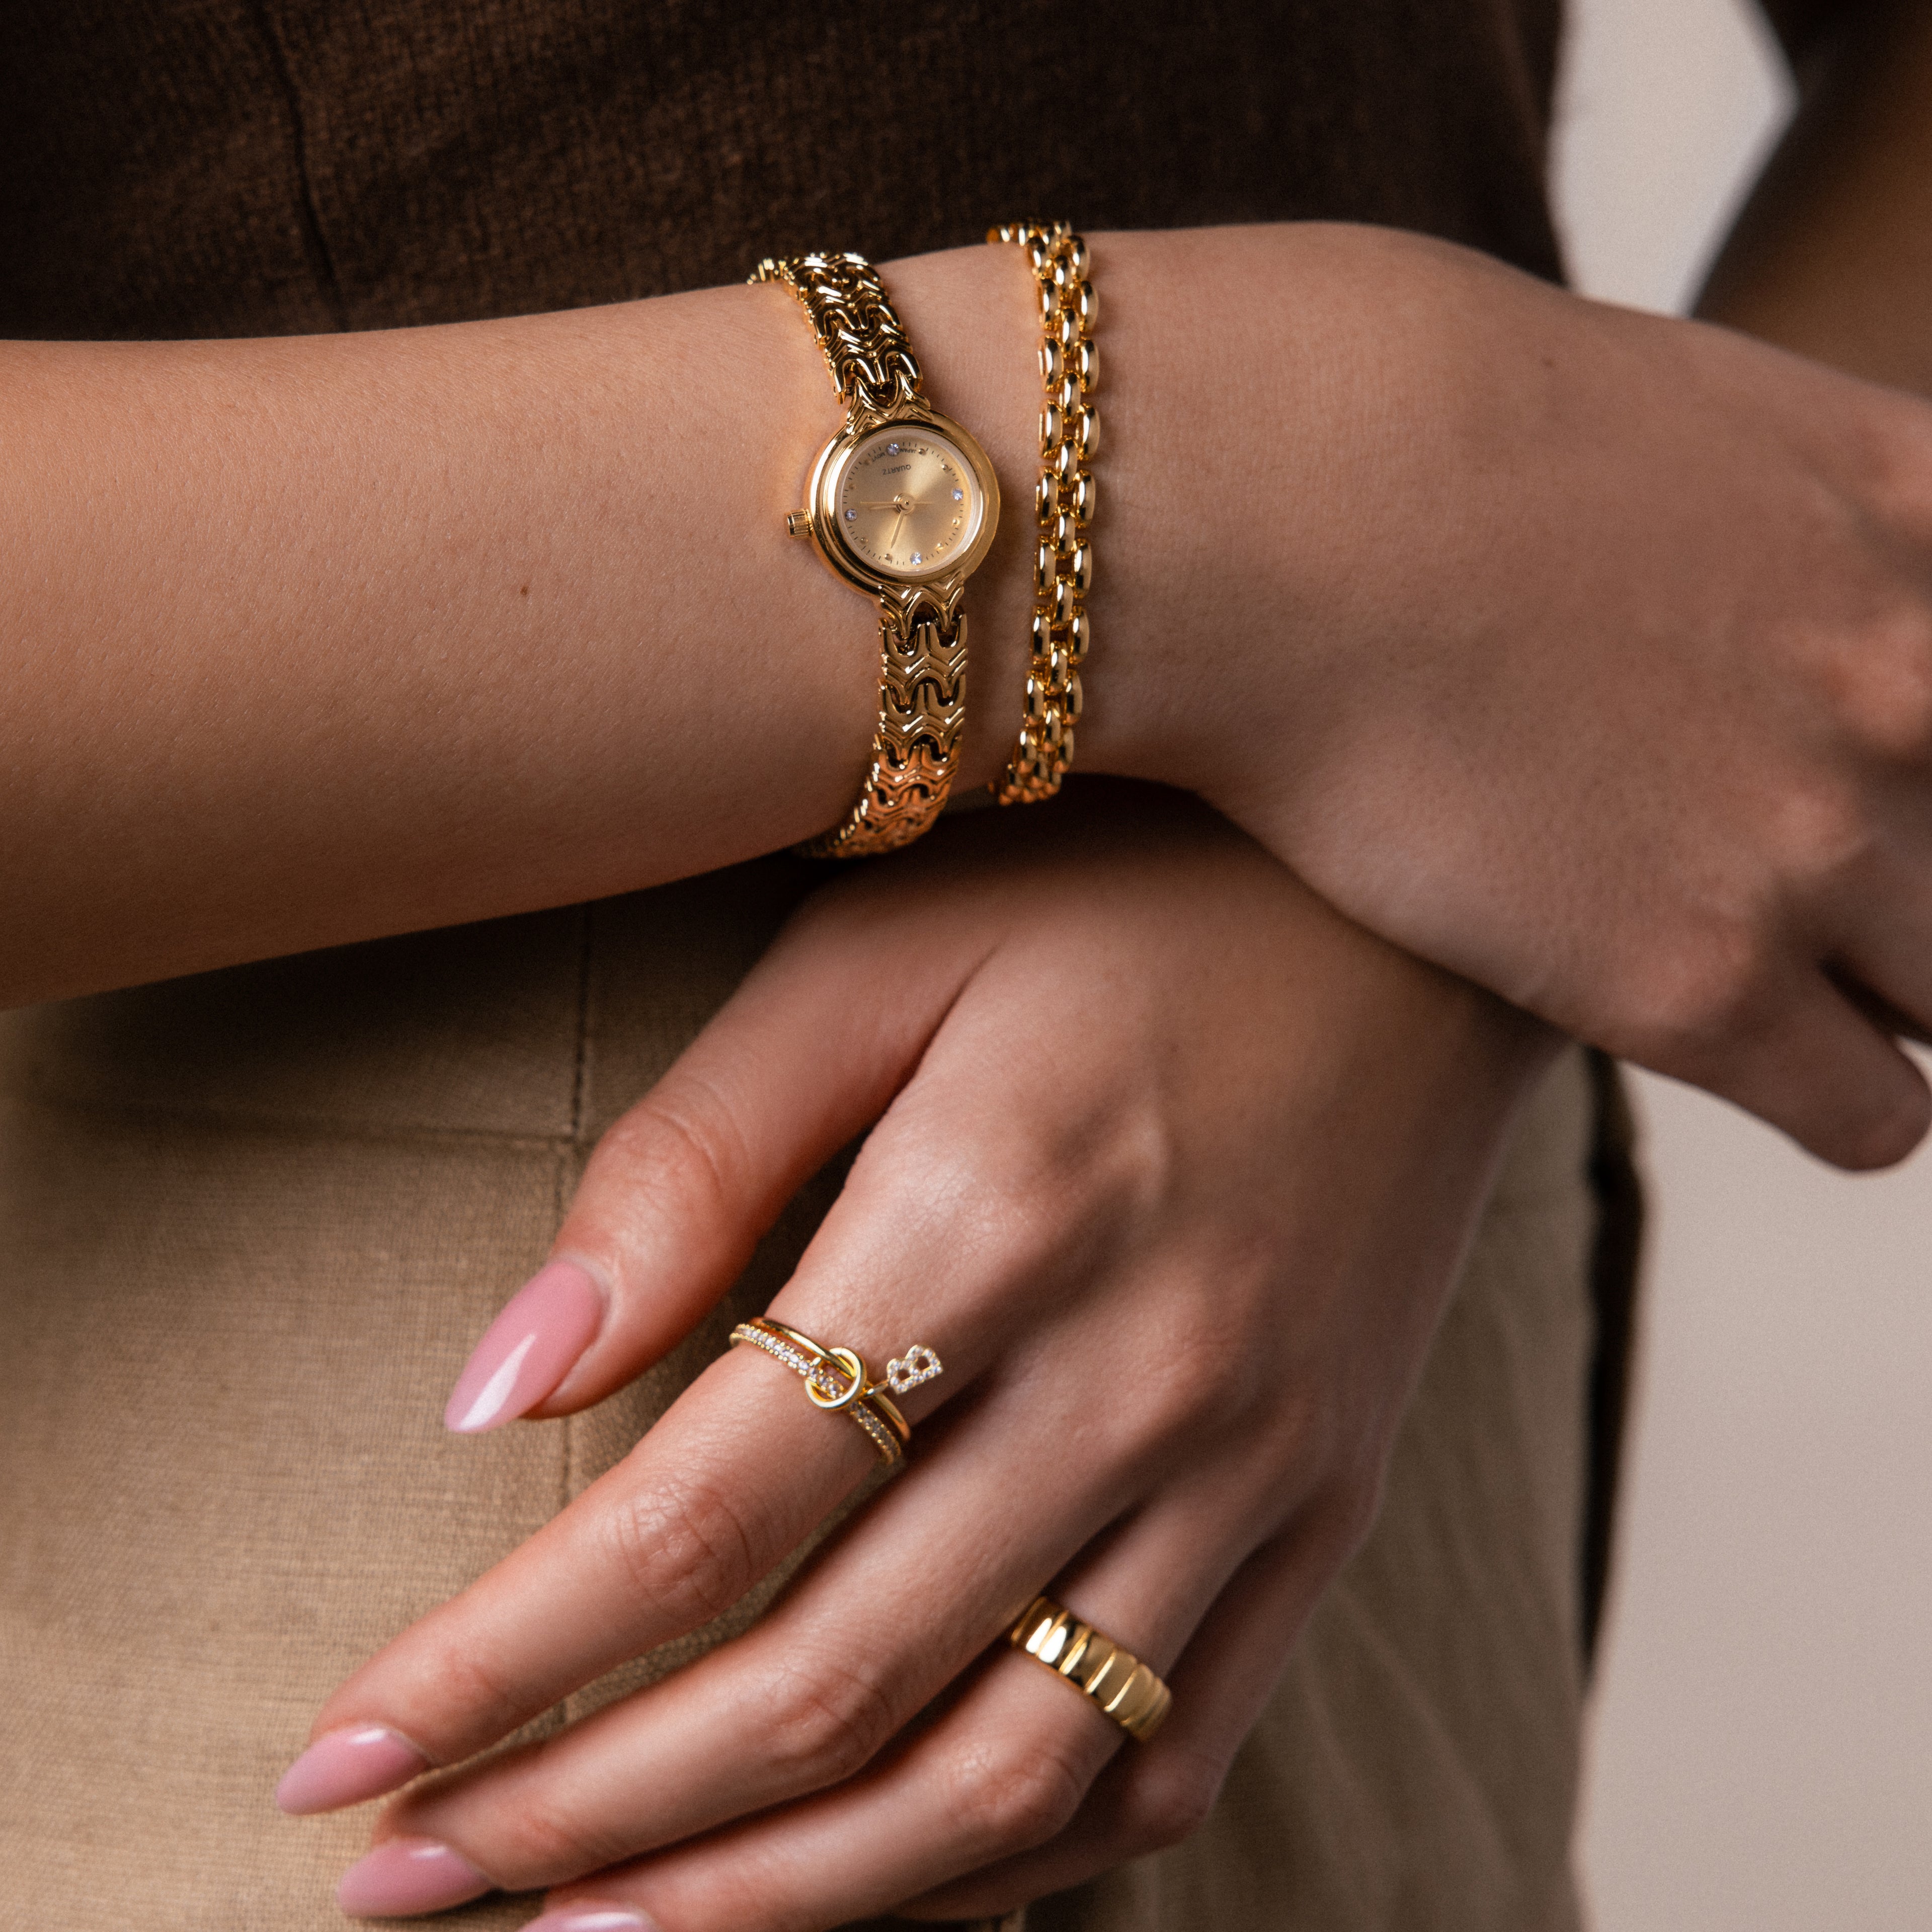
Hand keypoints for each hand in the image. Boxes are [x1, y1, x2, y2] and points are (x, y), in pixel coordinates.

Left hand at [279, 784, 1553, 1925]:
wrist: (1413, 906)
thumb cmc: (1118, 887)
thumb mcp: (875, 954)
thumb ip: (691, 1164)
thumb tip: (500, 1387)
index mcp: (1000, 1218)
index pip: (700, 1518)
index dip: (499, 1664)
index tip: (340, 1755)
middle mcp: (1142, 1381)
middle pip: (829, 1685)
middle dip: (589, 1819)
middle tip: (404, 1881)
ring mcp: (1256, 1469)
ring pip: (1003, 1778)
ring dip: (784, 1901)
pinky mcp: (1323, 1509)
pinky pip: (1167, 1758)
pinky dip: (1000, 1858)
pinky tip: (864, 1879)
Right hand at [1082, 224, 1931, 1168]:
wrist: (1253, 512)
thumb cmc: (1383, 416)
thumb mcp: (1658, 407)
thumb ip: (1762, 501)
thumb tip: (1722, 571)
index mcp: (1921, 509)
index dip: (1926, 750)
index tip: (1871, 775)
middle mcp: (1913, 682)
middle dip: (1913, 874)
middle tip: (1808, 877)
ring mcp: (1817, 838)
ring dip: (1884, 991)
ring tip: (1777, 971)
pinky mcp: (1694, 982)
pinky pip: (1874, 1117)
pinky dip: (1833, 1098)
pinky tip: (1738, 1045)